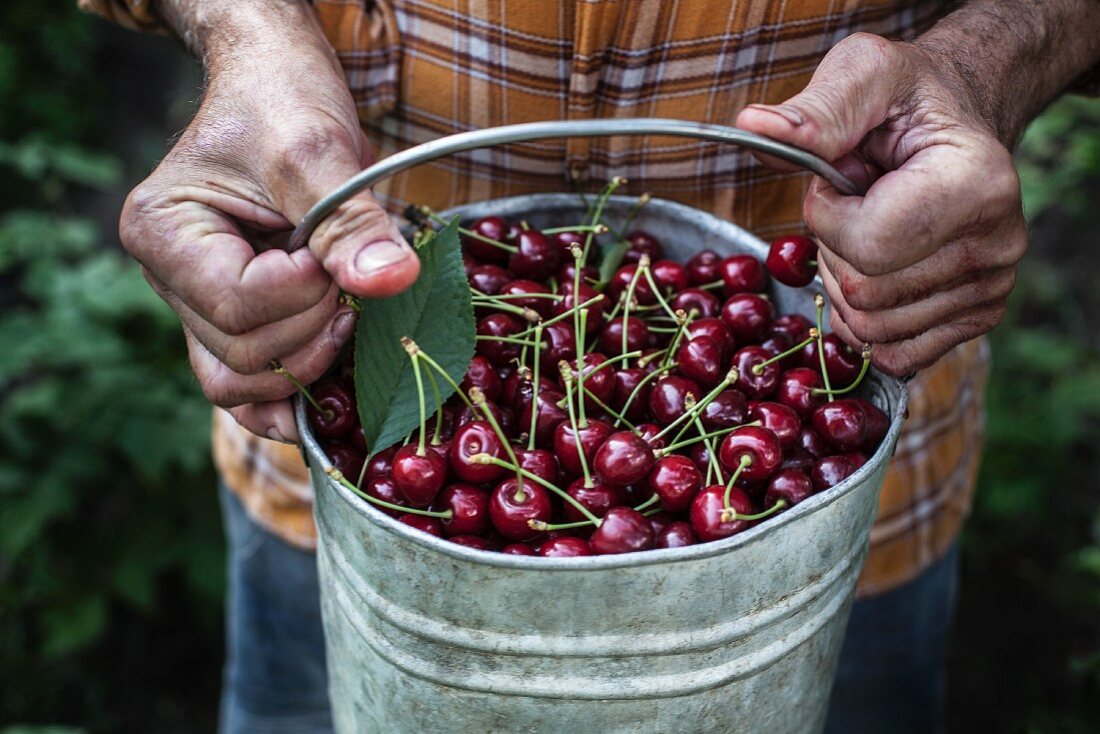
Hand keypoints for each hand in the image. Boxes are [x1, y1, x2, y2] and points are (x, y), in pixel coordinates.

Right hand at [119, 4, 418, 441]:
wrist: (275, 90)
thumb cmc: (283, 104)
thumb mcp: (319, 151)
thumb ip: (351, 222)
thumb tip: (392, 281)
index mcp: (163, 232)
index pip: (239, 305)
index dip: (305, 292)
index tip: (334, 251)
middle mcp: (165, 279)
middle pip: (241, 355)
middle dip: (313, 328)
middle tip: (345, 275)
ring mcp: (193, 305)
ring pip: (239, 384)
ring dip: (307, 363)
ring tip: (345, 314)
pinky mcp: (228, 320)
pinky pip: (247, 386)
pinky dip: (288, 394)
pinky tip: (330, 397)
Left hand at [737, 32, 1025, 375]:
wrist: (952, 123)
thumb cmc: (903, 100)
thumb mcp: (861, 76)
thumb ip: (815, 111)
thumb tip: (752, 126)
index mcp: (977, 183)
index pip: (866, 247)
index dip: (825, 219)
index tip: (834, 180)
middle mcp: (998, 242)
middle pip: (866, 294)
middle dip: (832, 252)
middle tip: (851, 205)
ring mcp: (991, 286)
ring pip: (873, 328)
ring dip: (844, 285)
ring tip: (867, 229)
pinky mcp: (977, 317)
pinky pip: (896, 353)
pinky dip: (864, 323)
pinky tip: (872, 276)